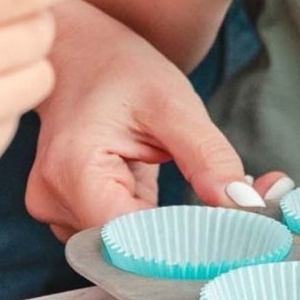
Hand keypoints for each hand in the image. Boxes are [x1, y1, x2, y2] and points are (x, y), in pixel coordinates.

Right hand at [26, 0, 289, 239]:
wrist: (77, 51)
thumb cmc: (119, 68)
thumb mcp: (173, 102)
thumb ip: (208, 157)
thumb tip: (246, 206)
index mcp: (73, 171)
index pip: (134, 239)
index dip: (188, 244)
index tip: (239, 234)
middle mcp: (53, 200)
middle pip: (129, 248)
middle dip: (187, 235)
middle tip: (242, 208)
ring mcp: (54, 209)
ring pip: (125, 245)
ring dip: (170, 227)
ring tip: (196, 180)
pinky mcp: (67, 211)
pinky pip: (117, 231)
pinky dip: (149, 217)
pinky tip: (161, 180)